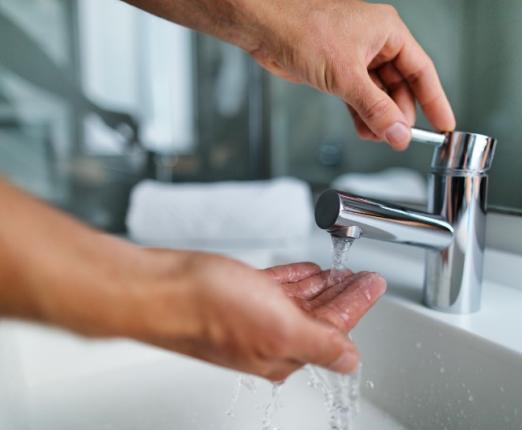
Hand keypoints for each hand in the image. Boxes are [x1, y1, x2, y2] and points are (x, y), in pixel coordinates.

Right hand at [0, 180, 384, 381]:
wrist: (159, 289)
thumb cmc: (208, 309)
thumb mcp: (278, 327)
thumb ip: (320, 344)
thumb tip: (350, 361)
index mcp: (283, 351)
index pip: (334, 328)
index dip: (358, 303)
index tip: (374, 282)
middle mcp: (268, 337)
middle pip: (318, 314)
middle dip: (343, 294)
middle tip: (362, 275)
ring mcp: (252, 314)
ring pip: (298, 299)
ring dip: (321, 285)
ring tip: (340, 271)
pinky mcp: (236, 294)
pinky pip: (276, 286)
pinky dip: (294, 277)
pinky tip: (305, 271)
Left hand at [125, 0, 454, 148]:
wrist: (266, 30)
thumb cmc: (303, 32)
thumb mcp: (346, 76)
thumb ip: (375, 108)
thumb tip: (398, 133)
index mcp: (387, 33)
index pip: (421, 71)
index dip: (434, 100)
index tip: (444, 124)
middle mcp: (375, 45)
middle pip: (399, 87)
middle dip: (398, 115)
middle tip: (396, 139)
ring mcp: (355, 59)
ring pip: (378, 96)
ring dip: (379, 119)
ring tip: (377, 137)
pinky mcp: (337, 72)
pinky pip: (358, 98)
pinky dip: (361, 115)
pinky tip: (364, 130)